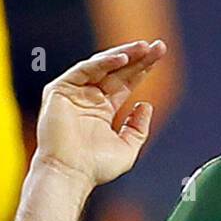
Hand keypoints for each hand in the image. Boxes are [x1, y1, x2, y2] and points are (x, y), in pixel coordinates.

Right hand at [34, 40, 166, 188]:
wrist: (70, 173)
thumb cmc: (96, 166)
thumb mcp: (128, 147)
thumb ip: (138, 127)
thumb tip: (146, 106)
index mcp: (102, 109)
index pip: (126, 82)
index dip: (143, 69)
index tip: (159, 55)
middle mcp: (88, 97)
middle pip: (117, 71)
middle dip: (138, 58)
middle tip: (158, 47)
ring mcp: (74, 92)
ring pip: (102, 66)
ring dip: (124, 55)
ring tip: (145, 48)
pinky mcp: (60, 90)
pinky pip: (84, 70)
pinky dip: (103, 63)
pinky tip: (123, 58)